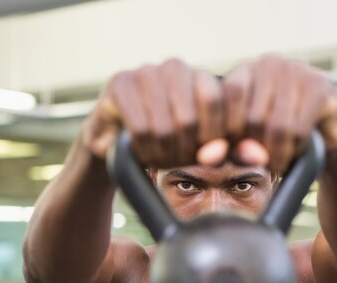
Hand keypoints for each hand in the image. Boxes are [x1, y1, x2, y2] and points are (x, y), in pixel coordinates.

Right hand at [81, 59, 228, 167]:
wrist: (119, 138)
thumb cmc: (168, 141)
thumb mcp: (199, 147)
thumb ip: (216, 150)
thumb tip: (217, 153)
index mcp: (201, 76)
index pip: (215, 100)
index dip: (212, 136)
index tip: (205, 155)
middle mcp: (175, 68)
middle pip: (188, 120)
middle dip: (183, 152)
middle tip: (176, 161)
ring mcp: (146, 72)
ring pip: (164, 128)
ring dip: (162, 155)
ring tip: (159, 160)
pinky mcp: (120, 84)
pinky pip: (140, 129)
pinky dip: (143, 150)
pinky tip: (141, 153)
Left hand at [222, 55, 336, 171]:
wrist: (327, 127)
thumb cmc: (279, 132)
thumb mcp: (248, 135)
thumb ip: (230, 143)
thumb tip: (214, 155)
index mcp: (245, 71)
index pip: (228, 96)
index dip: (228, 131)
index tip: (235, 153)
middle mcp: (269, 65)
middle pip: (253, 117)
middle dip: (257, 149)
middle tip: (262, 163)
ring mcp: (297, 71)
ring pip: (277, 126)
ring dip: (277, 154)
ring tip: (277, 164)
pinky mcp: (320, 87)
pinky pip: (300, 128)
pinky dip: (295, 148)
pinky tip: (296, 152)